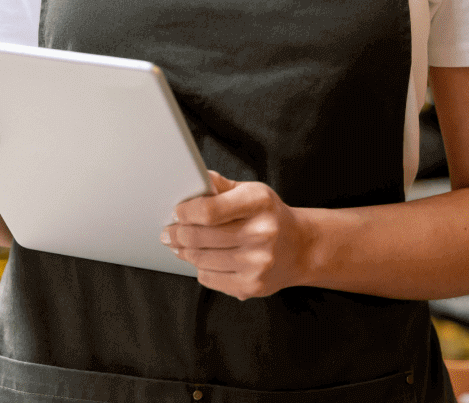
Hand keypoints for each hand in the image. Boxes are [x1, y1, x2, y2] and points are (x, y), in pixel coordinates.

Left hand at [161, 171, 313, 299]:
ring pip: (201, 260)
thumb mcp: (250, 190)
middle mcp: (261, 234)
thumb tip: (191, 181)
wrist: (301, 247)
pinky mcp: (253, 286)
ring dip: (183, 252)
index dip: (186, 212)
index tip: (176, 212)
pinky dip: (199, 269)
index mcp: (258, 203)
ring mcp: (257, 263)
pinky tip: (200, 259)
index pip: (210, 210)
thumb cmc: (269, 215)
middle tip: (167, 232)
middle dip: (177, 234)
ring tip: (178, 245)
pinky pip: (210, 279)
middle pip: (201, 237)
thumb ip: (219, 185)